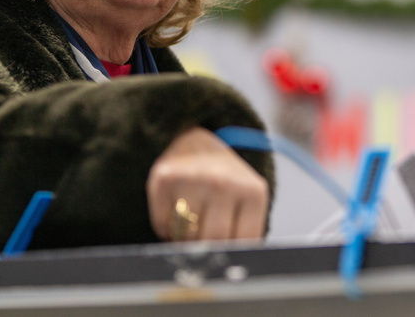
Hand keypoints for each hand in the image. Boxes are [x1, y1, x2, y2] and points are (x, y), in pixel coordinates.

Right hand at [146, 126, 268, 241]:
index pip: (241, 243)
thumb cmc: (225, 182)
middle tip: (205, 234)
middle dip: (206, 247)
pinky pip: (162, 225)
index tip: (224, 250)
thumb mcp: (246, 201)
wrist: (196, 144)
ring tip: (193, 217)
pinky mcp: (164, 178)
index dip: (230, 253)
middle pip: (211, 241)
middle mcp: (223, 182)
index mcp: (252, 191)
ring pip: (185, 236)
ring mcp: (193, 179)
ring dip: (185, 238)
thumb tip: (231, 269)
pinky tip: (176, 209)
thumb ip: (244, 234)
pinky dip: (167, 227)